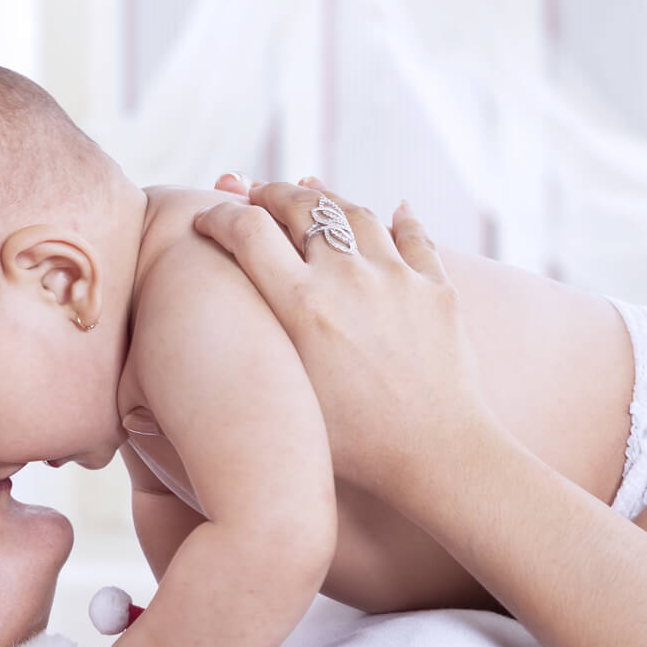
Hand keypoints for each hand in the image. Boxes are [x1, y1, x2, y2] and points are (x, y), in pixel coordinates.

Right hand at [193, 176, 493, 497]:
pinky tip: (395, 210)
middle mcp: (348, 278)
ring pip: (355, 212)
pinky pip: (416, 237)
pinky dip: (401, 219)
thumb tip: (236, 303)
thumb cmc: (354, 445)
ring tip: (310, 191)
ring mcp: (397, 278)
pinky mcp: (437, 289)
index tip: (207, 218)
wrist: (439, 455)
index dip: (219, 215)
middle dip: (271, 194)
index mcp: (302, 306)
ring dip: (326, 197)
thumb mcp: (289, 391)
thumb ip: (263, 335)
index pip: (247, 231)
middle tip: (256, 196)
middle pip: (301, 206)